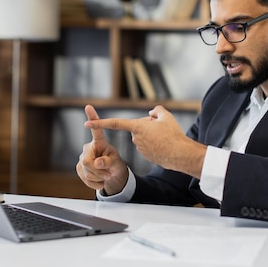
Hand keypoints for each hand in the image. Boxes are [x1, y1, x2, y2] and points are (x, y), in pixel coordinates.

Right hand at [76, 105, 128, 194]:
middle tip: (108, 174)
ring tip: (106, 175)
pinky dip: (95, 183)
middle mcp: (88, 147)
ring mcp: (82, 157)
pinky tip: (101, 181)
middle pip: (87, 161)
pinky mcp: (79, 167)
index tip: (88, 106)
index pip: (96, 130)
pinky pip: (85, 178)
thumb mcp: (116, 163)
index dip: (92, 119)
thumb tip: (97, 162)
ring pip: (86, 171)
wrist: (111, 175)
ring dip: (99, 177)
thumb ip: (108, 162)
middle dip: (98, 170)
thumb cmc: (114, 164)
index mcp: (99, 142)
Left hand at [84, 105, 206, 178]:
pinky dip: (155, 144)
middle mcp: (135, 138)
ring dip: (152, 136)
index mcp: (137, 127)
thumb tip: (151, 113)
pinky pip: (148, 146)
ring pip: (144, 137)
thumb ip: (156, 110)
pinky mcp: (146, 155)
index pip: (115, 123)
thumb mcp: (166, 116)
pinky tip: (164, 146)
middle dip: (147, 127)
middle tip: (162, 129)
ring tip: (165, 138)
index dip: (100, 123)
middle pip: (138, 128)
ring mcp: (140, 148)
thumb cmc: (173, 135)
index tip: (87, 123)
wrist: (179, 154)